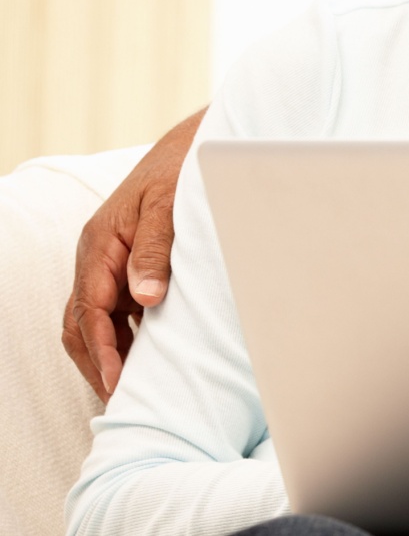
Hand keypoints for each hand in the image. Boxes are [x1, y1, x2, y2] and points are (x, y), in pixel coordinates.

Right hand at [61, 109, 201, 399]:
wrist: (189, 146)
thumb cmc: (178, 171)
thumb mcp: (167, 206)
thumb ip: (154, 249)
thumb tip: (145, 299)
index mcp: (99, 244)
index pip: (89, 310)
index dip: (102, 350)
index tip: (118, 382)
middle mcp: (96, 257)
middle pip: (79, 323)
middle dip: (96, 362)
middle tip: (119, 399)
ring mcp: (109, 263)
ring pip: (94, 320)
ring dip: (108, 353)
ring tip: (131, 389)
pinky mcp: (126, 266)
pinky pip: (115, 310)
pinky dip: (124, 336)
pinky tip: (148, 356)